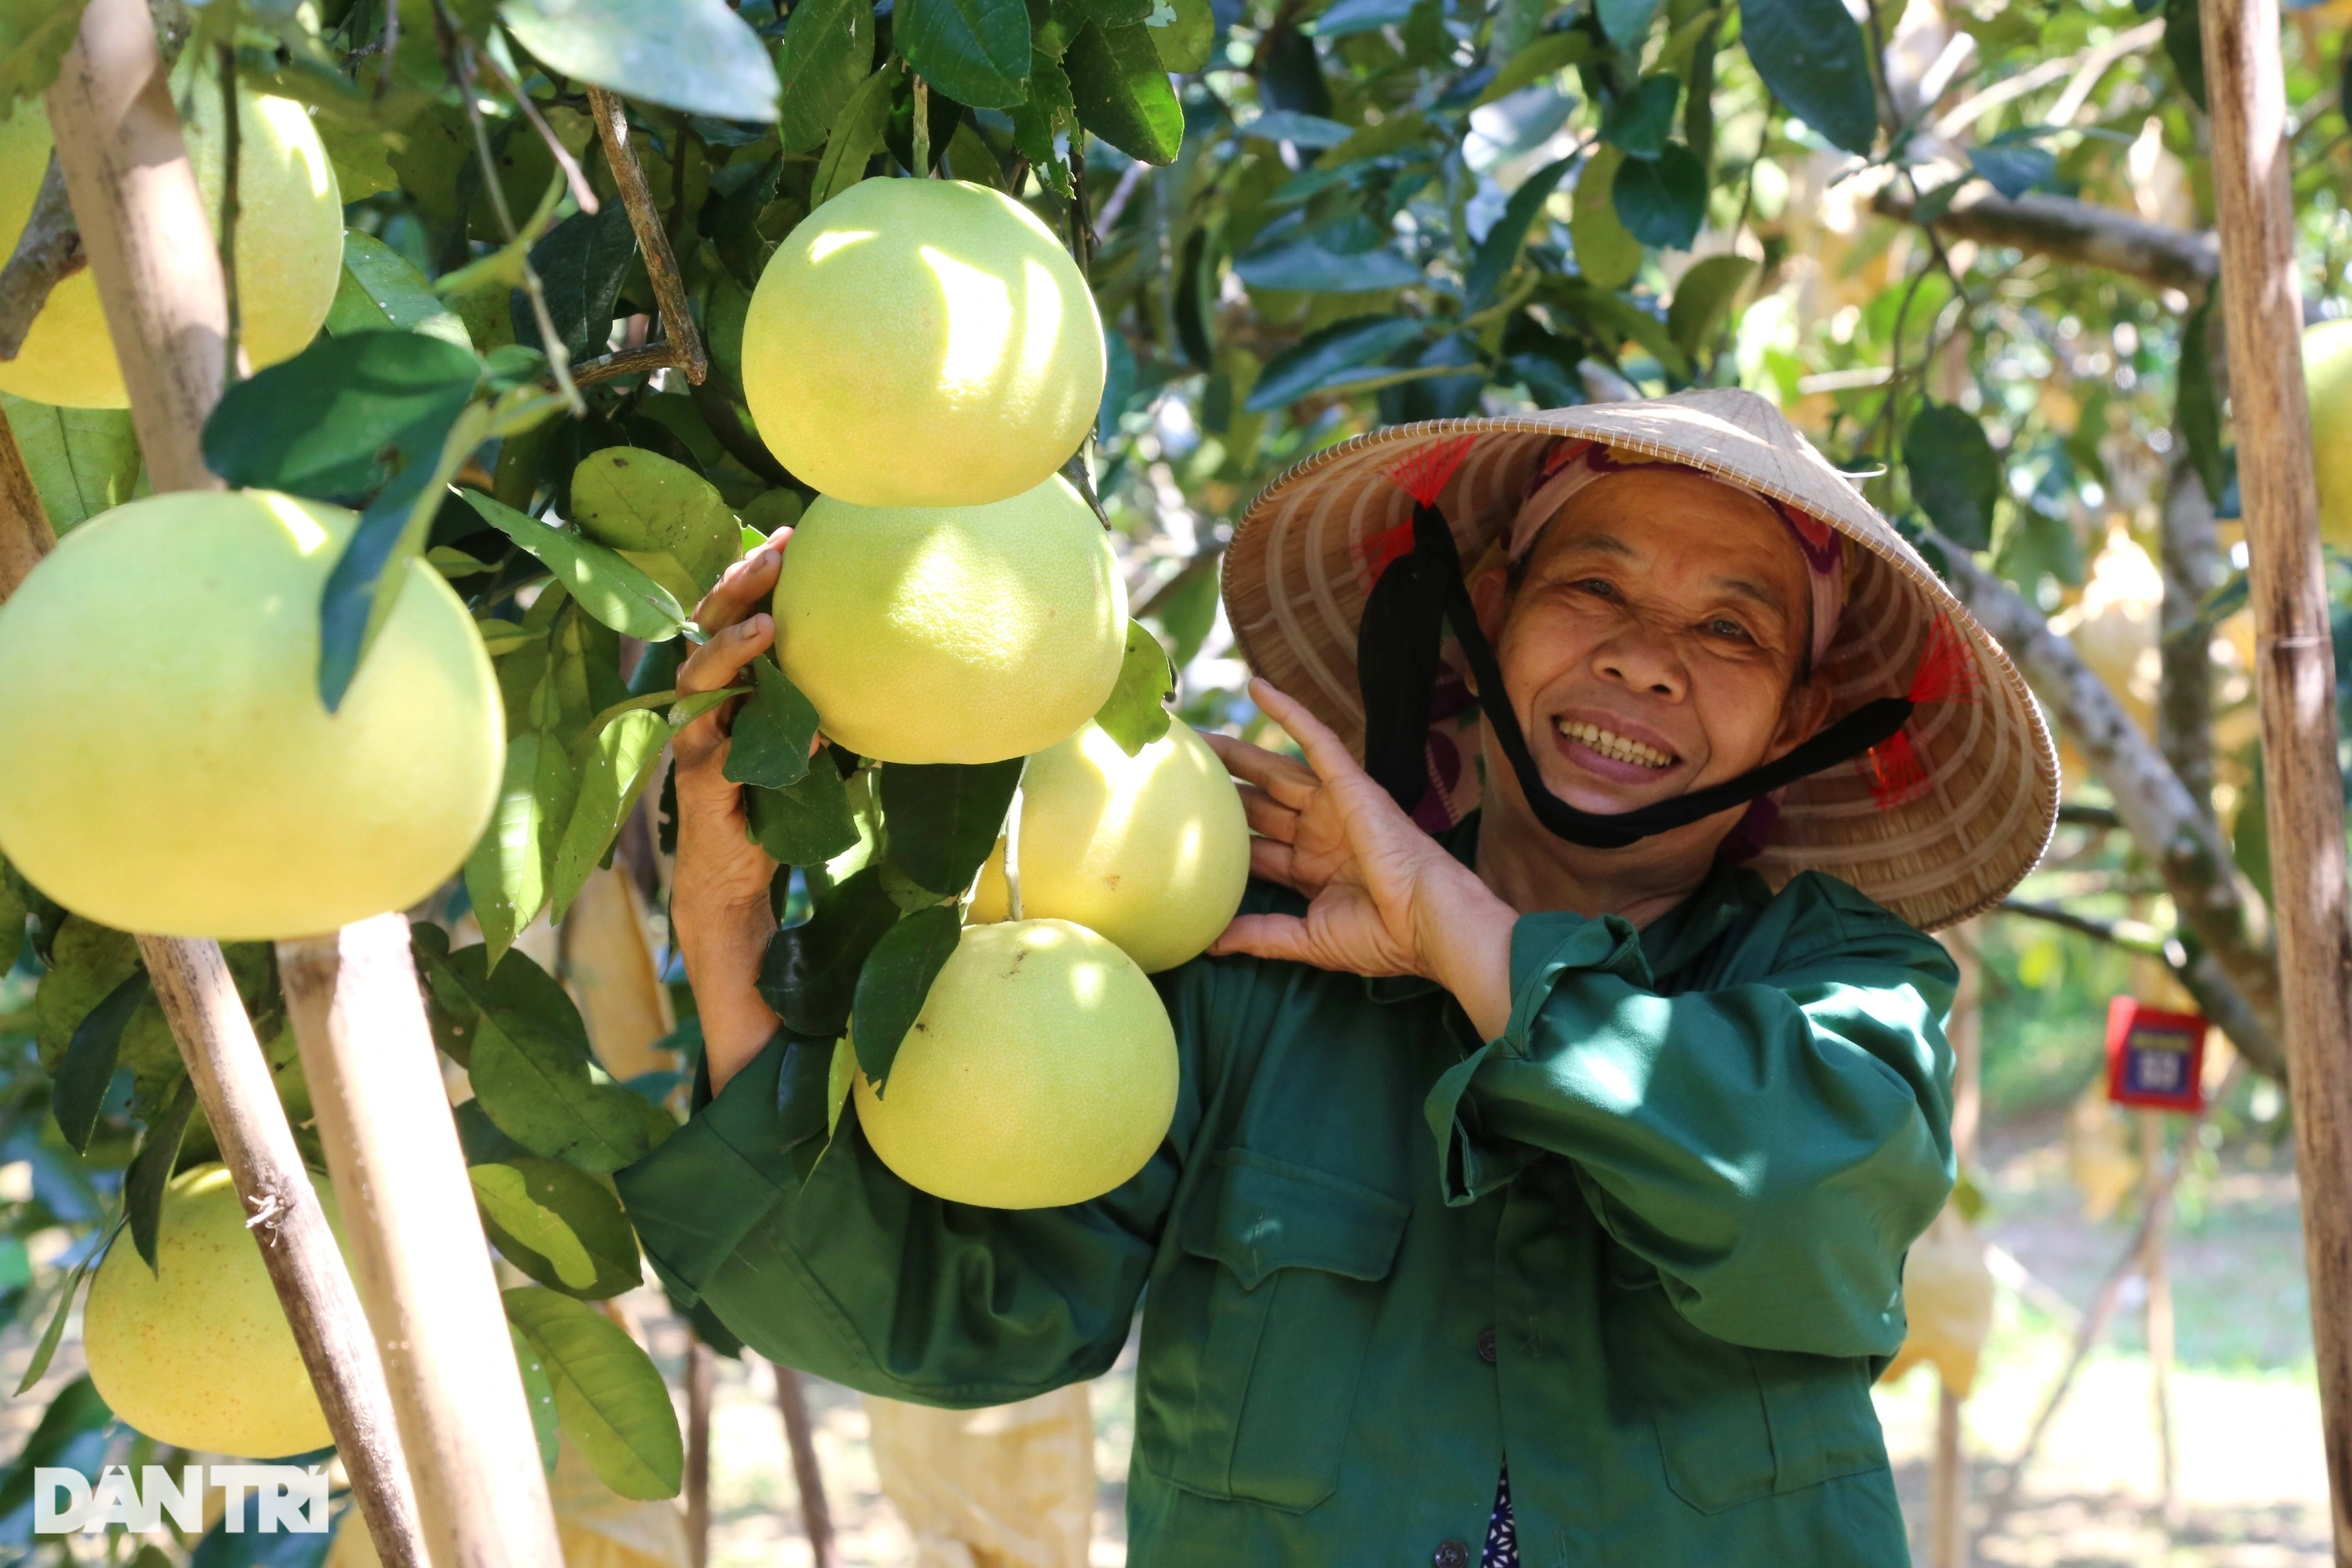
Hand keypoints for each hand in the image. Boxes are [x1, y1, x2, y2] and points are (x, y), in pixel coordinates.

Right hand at [669, 526, 794, 1090]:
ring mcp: (692, 745)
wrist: (732, 888)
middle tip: (774, 553)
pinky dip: (740, 720)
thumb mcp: (800, 745)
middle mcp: (699, 709)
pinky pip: (712, 745)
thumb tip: (868, 666)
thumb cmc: (768, 810)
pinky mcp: (696, 786)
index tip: (789, 536)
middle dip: (736, 588)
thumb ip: (816, 706)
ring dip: (728, 647)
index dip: (753, 577)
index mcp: (724, 691)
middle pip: (705, 632)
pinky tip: (783, 706)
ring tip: (766, 620)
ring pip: (694, 681)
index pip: (731, 619)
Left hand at [1206, 678, 1516, 1036]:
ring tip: (1194, 735)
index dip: (1218, 835)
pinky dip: (1290, 713)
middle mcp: (1317, 833)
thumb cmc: (1382, 937)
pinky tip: (1258, 688)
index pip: (1253, 847)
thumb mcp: (1307, 939)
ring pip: (1273, 770)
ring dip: (1235, 751)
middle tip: (1173, 770)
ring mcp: (1333, 807)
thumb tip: (1208, 942)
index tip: (1176, 823)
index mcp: (1309, 869)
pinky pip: (1316, 740)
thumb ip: (1259, 935)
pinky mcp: (1350, 785)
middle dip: (1217, 788)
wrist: (1429, 926)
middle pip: (1255, 803)